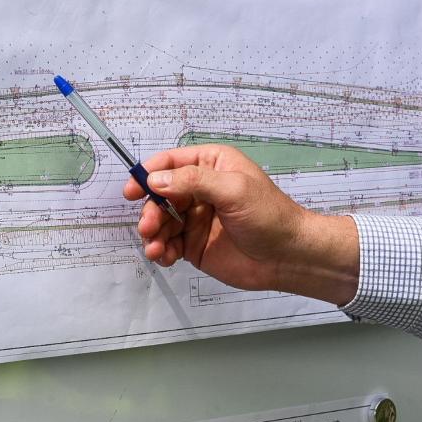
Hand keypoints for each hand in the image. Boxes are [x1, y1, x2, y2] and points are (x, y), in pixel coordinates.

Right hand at [123, 145, 359, 305]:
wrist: (289, 257)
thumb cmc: (267, 215)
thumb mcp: (233, 189)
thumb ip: (193, 181)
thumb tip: (154, 180)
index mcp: (211, 166)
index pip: (171, 164)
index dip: (148, 175)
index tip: (132, 191)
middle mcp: (199, 189)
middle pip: (160, 195)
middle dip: (150, 211)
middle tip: (148, 227)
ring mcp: (194, 219)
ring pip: (160, 221)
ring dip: (152, 234)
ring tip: (156, 249)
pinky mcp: (193, 245)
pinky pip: (167, 244)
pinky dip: (160, 250)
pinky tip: (164, 257)